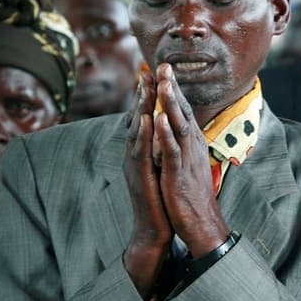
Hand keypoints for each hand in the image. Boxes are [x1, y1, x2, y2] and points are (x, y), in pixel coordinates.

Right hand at [123, 71, 171, 298]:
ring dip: (140, 108)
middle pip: (137, 119)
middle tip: (146, 70)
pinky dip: (143, 135)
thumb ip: (160, 150)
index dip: (147, 97)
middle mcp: (135, 156)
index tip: (152, 74)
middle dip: (142, 95)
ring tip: (145, 87)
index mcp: (143, 152)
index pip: (144, 119)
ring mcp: (136, 166)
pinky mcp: (141, 178)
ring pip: (137, 132)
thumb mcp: (161, 169)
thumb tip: (165, 132)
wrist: (155, 230)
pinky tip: (146, 120)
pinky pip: (141, 153)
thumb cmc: (160, 199)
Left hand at [154, 63, 229, 256]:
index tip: (164, 71)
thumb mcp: (189, 165)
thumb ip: (184, 147)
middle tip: (163, 65)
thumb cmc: (193, 197)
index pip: (183, 112)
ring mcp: (187, 160)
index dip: (174, 91)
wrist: (203, 225)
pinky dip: (166, 133)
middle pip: (183, 112)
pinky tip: (159, 118)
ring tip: (162, 83)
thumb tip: (178, 132)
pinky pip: (172, 150)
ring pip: (179, 126)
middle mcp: (192, 148)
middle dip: (172, 88)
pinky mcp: (180, 174)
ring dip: (170, 104)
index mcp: (192, 145)